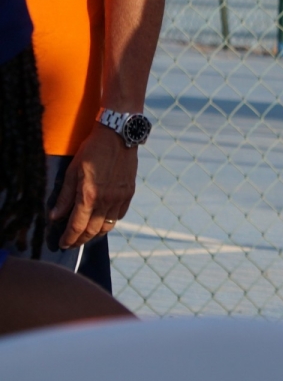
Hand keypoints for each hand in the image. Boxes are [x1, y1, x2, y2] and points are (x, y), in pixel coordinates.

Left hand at [52, 127, 137, 248]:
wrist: (118, 136)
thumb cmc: (92, 150)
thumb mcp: (72, 171)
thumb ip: (65, 196)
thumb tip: (55, 216)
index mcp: (89, 196)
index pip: (77, 226)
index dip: (68, 238)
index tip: (62, 244)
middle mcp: (106, 200)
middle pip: (92, 230)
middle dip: (80, 240)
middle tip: (72, 242)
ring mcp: (120, 197)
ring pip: (108, 226)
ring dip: (95, 233)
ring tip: (86, 233)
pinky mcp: (129, 193)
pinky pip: (119, 215)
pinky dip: (109, 221)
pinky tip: (103, 219)